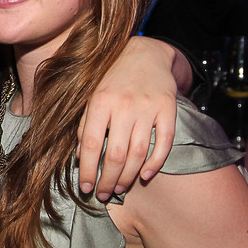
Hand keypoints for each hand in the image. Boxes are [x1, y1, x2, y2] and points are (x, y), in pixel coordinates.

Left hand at [77, 36, 178, 200]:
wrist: (146, 53)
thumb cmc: (113, 80)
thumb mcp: (92, 97)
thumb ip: (85, 125)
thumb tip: (80, 158)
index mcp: (99, 102)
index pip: (90, 144)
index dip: (87, 169)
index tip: (85, 186)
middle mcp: (123, 105)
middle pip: (115, 154)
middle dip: (108, 180)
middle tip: (104, 194)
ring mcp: (147, 107)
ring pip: (137, 152)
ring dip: (128, 176)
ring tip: (120, 188)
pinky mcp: (168, 109)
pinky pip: (163, 142)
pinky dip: (155, 163)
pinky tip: (145, 176)